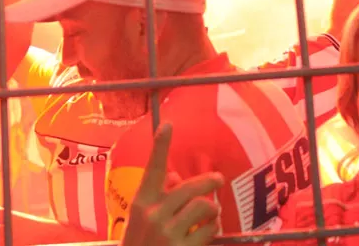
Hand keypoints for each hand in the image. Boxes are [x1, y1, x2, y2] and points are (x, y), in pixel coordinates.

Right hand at [121, 124, 222, 245]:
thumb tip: (173, 175)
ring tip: (212, 214)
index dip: (159, 146)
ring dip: (212, 210)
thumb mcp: (141, 219)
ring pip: (203, 207)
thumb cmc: (140, 243)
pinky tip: (207, 233)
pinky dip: (213, 230)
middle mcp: (153, 215)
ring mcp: (168, 233)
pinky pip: (209, 230)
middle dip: (208, 181)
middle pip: (188, 187)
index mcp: (141, 203)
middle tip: (219, 179)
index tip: (168, 125)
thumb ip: (158, 197)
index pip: (152, 169)